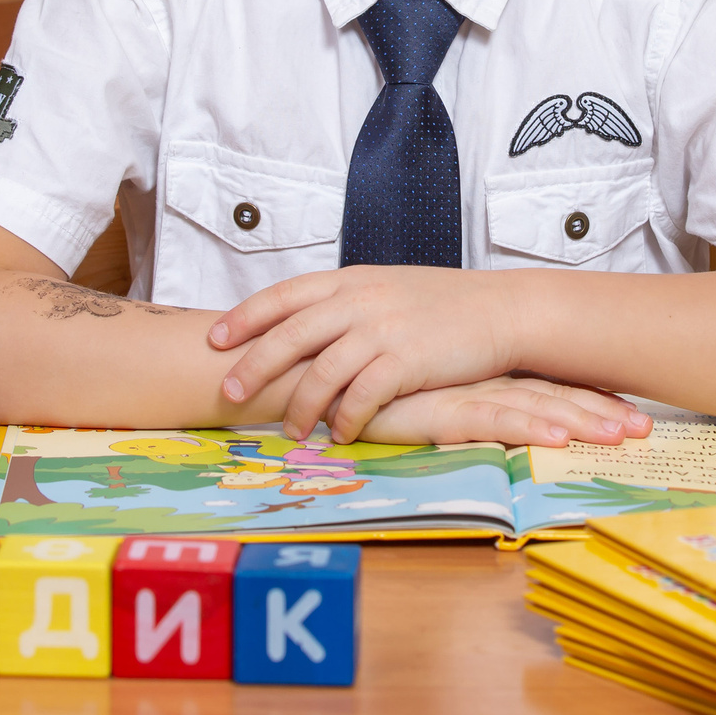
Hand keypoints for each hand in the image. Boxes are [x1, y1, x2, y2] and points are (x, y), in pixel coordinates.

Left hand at [209, 267, 519, 440]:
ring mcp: (383, 329)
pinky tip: (340, 434)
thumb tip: (301, 327)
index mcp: (350, 280)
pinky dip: (345, 420)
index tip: (215, 339)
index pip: (284, 295)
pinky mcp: (407, 361)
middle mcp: (359, 300)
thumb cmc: (441, 304)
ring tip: (291, 430)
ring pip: (321, 371)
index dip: (245, 317)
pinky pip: (362, 396)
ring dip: (300, 406)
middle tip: (229, 394)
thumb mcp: (385, 288)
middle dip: (253, 366)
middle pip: (290, 334)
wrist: (500, 309)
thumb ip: (344, 303)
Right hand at [358, 377, 652, 447]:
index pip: (544, 384)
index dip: (588, 397)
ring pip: (533, 406)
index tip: (630, 411)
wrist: (313, 370)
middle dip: (601, 411)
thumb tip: (482, 411)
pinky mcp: (437, 409)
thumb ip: (450, 400)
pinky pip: (491, 420)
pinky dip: (529, 427)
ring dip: (581, 420)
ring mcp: (460, 392)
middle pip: (552, 394)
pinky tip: (559, 436)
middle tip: (646, 428)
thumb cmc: (364, 385)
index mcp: (478, 373)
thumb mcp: (419, 393)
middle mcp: (478, 379)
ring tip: (622, 434)